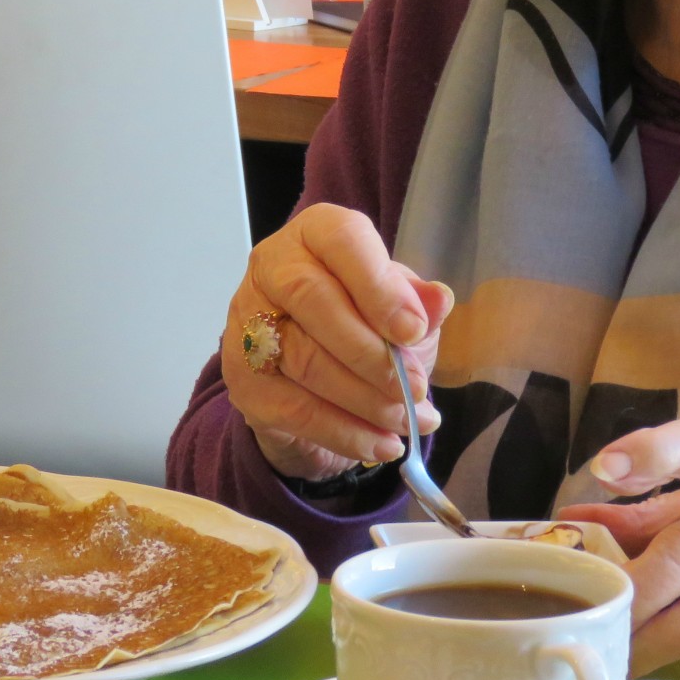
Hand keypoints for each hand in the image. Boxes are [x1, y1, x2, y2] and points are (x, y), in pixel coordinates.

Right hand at [221, 203, 453, 482]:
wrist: (312, 375)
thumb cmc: (361, 320)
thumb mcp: (397, 305)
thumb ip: (417, 302)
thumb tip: (436, 301)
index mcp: (315, 234)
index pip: (341, 241)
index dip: (378, 286)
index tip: (413, 331)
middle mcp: (272, 269)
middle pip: (313, 300)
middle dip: (371, 352)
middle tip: (416, 388)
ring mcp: (248, 324)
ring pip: (305, 361)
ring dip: (367, 401)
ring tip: (410, 422)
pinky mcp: (243, 379)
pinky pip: (295, 410)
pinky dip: (346, 433)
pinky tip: (381, 444)